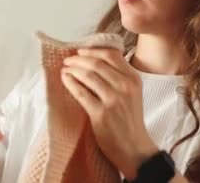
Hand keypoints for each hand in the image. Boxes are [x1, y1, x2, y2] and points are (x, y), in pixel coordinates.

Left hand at [61, 48, 157, 179]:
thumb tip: (94, 60)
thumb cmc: (130, 119)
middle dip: (78, 59)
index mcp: (133, 78)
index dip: (92, 51)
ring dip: (72, 69)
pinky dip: (70, 83)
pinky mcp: (100, 113)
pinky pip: (81, 92)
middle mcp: (125, 86)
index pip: (111, 55)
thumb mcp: (132, 93)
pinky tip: (65, 79)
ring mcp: (113, 100)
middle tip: (68, 60)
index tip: (80, 51)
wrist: (135, 148)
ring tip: (65, 69)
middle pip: (96, 64)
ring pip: (88, 76)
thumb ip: (119, 76)